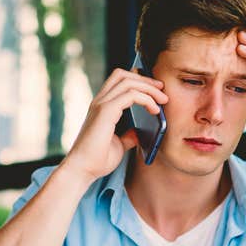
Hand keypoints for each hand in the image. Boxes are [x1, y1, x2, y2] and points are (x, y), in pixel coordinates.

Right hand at [61, 68, 167, 182]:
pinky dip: (146, 99)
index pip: (118, 80)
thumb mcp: (118, 146)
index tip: (156, 89)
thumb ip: (127, 137)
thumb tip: (138, 133)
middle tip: (162, 89)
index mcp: (101, 107)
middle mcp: (99, 101)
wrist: (82, 170)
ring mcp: (101, 104)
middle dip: (146, 79)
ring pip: (129, 82)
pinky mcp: (105, 111)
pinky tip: (155, 111)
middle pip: (123, 75)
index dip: (138, 80)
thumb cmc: (96, 161)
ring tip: (163, 100)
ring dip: (149, 88)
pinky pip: (131, 95)